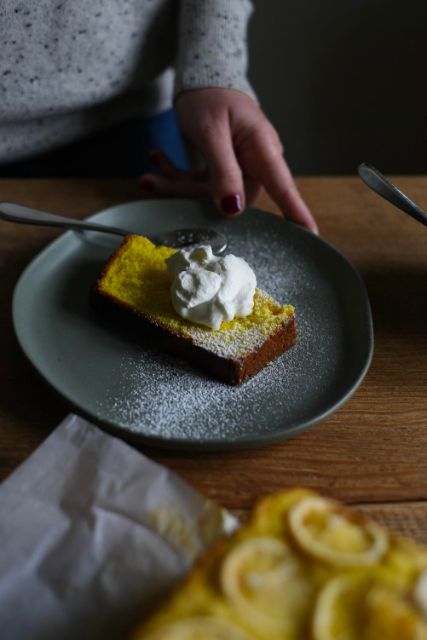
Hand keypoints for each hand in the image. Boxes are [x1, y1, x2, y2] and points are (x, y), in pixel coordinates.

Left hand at [139, 88, 317, 232]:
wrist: (201, 78)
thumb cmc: (210, 96)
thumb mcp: (212, 131)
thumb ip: (223, 170)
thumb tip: (233, 208)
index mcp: (262, 150)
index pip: (284, 188)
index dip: (297, 215)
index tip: (310, 237)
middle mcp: (254, 164)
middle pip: (229, 199)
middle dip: (190, 194)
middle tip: (152, 182)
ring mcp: (238, 170)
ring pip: (208, 194)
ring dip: (176, 186)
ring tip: (147, 174)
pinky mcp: (222, 171)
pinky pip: (200, 185)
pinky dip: (176, 177)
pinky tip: (157, 160)